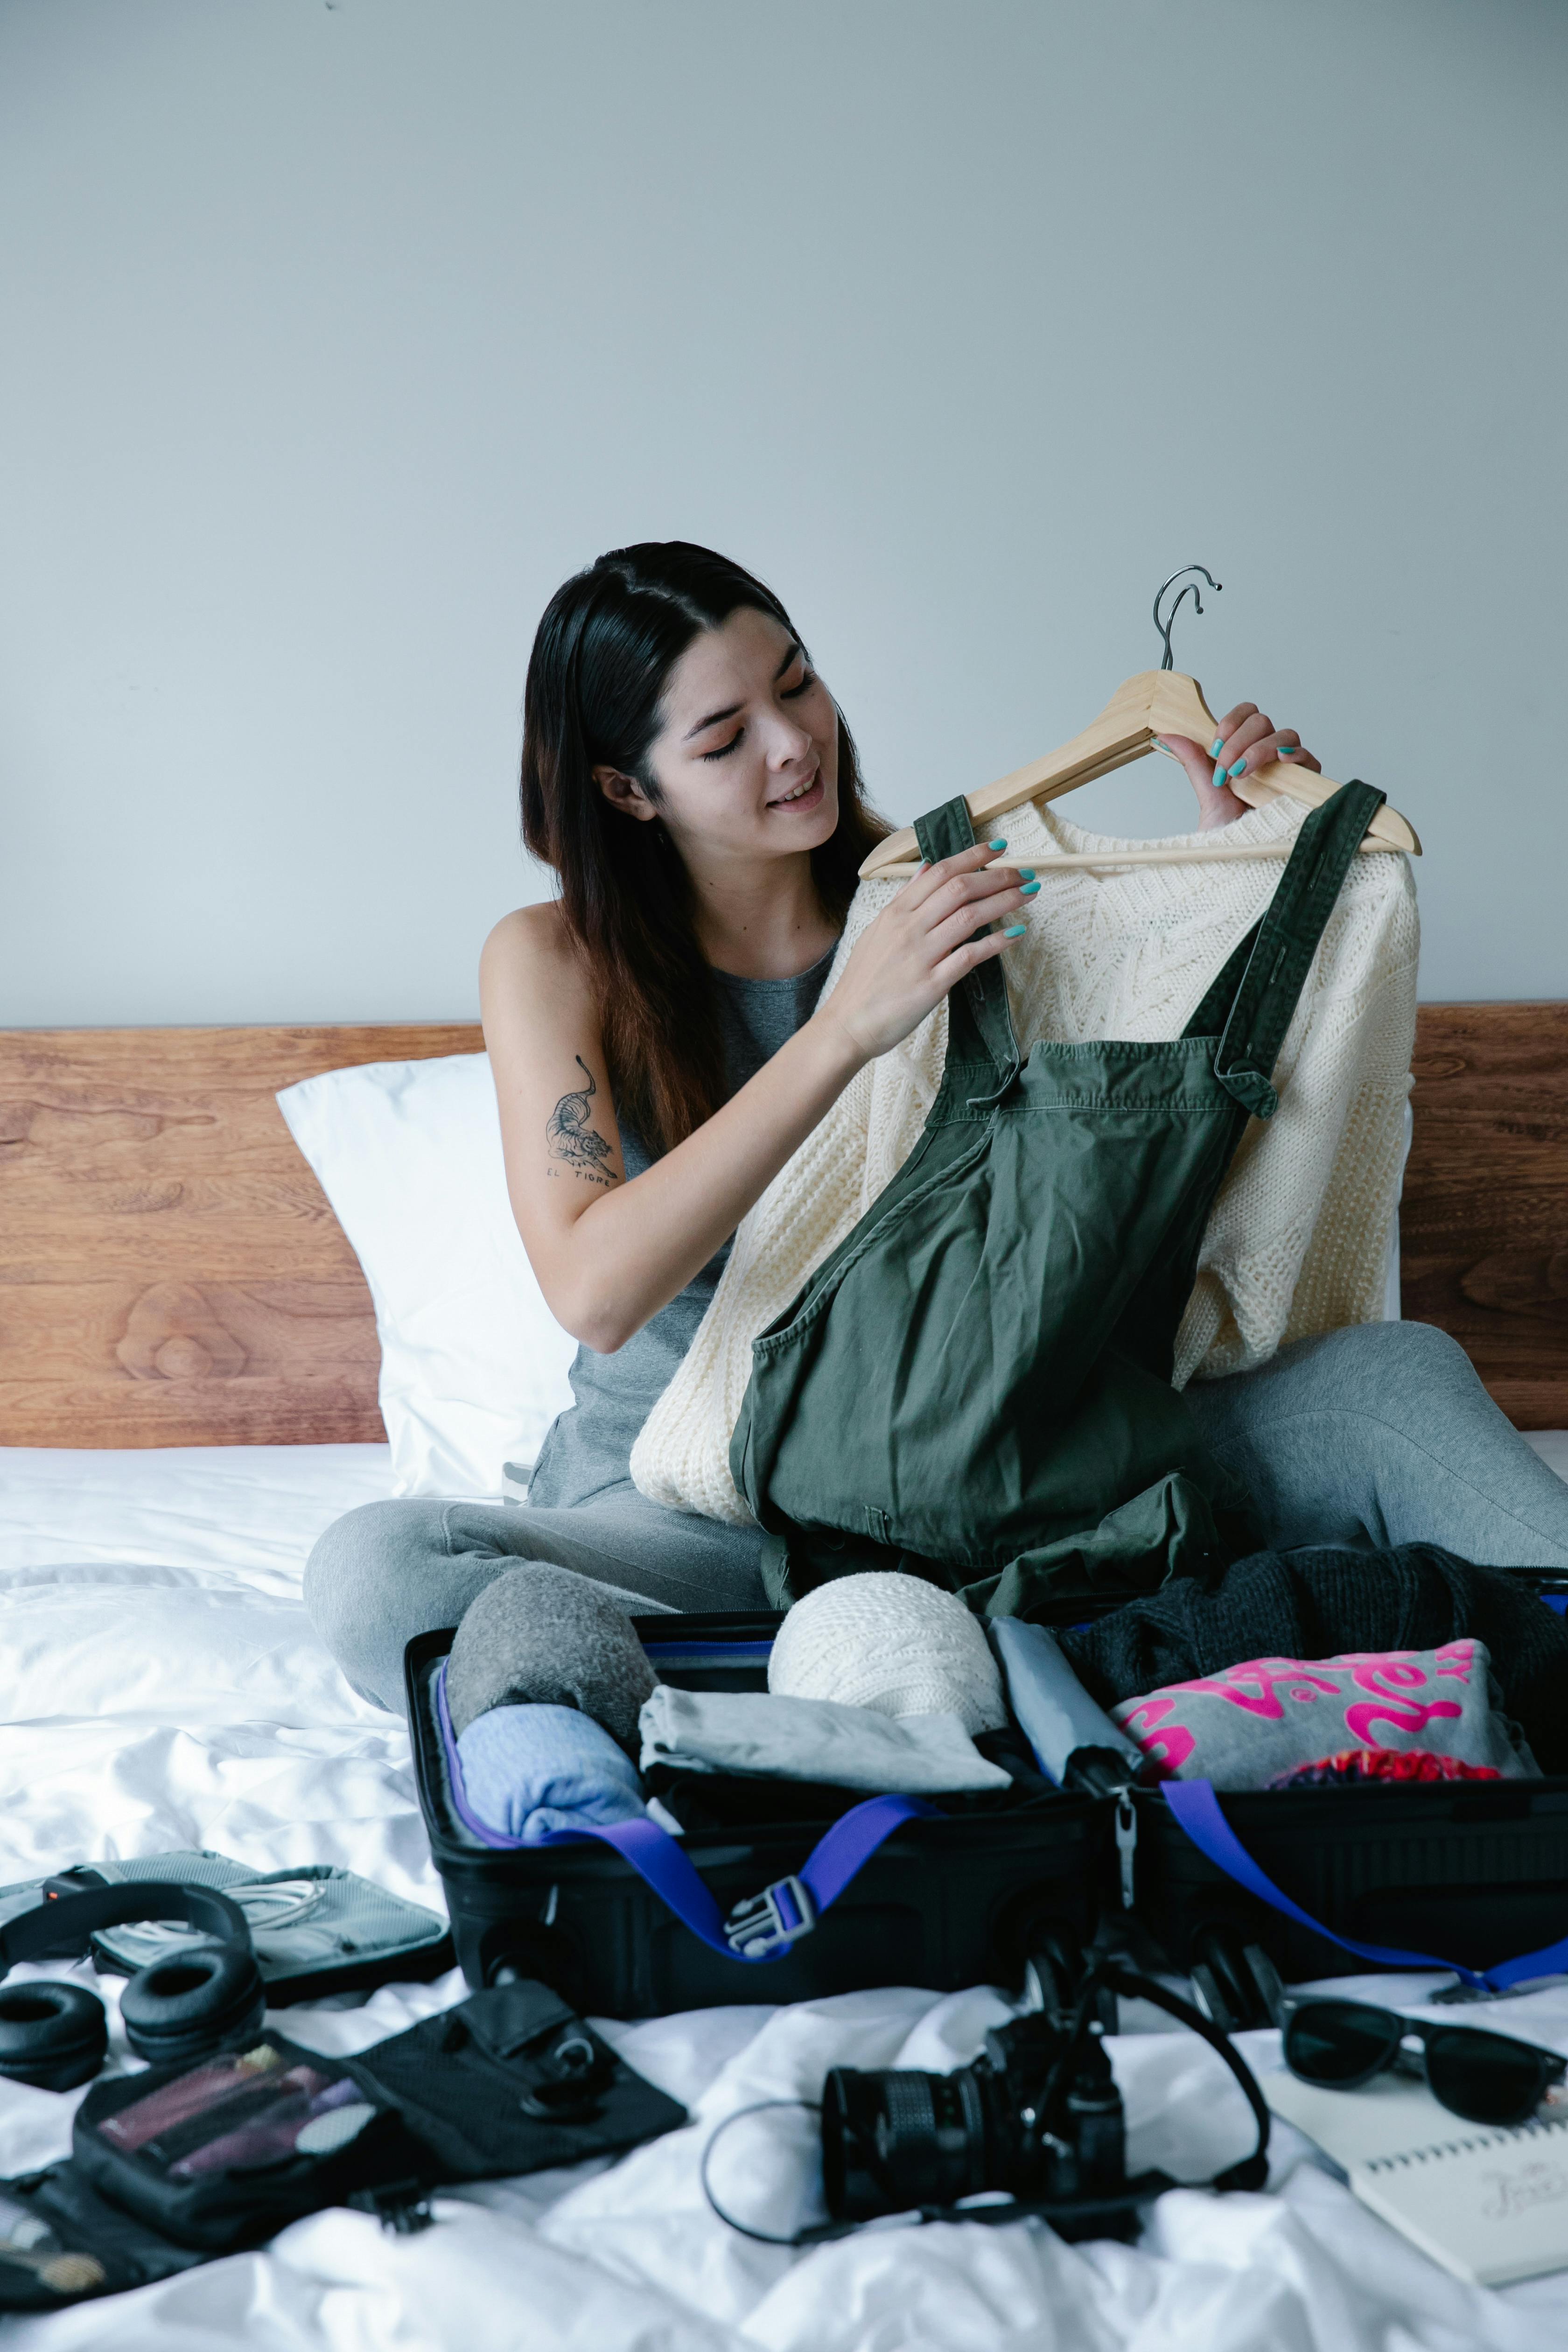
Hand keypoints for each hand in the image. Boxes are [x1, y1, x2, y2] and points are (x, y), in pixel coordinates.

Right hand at [819, 842, 1032, 1062]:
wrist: (846, 1024)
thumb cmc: (863, 982)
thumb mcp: (878, 930)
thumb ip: (904, 899)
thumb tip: (926, 869)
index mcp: (896, 913)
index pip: (940, 873)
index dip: (973, 856)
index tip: (999, 849)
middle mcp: (909, 928)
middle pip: (959, 889)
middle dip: (997, 876)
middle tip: (1024, 873)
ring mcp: (921, 955)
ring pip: (968, 916)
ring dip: (1003, 901)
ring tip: (1028, 894)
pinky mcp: (931, 984)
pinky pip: (969, 956)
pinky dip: (996, 942)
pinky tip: (1016, 934)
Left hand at [1157, 703, 1320, 829]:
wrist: (1241, 860)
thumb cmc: (1228, 831)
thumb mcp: (1208, 793)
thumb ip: (1194, 761)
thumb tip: (1168, 735)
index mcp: (1245, 751)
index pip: (1246, 715)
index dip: (1232, 722)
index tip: (1216, 745)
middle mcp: (1268, 757)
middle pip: (1262, 722)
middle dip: (1240, 741)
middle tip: (1226, 769)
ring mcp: (1287, 769)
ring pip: (1284, 735)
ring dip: (1260, 749)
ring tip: (1243, 774)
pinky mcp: (1304, 784)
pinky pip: (1309, 758)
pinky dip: (1294, 755)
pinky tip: (1281, 761)